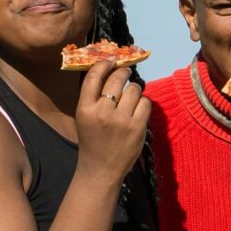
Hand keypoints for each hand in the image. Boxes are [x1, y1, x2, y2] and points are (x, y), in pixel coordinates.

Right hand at [72, 58, 152, 183]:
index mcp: (85, 109)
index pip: (94, 77)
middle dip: (123, 72)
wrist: (100, 169)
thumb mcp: (84, 117)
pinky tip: (137, 109)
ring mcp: (121, 120)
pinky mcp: (137, 128)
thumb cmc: (92, 140)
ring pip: (134, 89)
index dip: (104, 64)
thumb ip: (93, 97)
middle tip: (125, 72)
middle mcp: (102, 112)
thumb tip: (110, 70)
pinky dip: (143, 103)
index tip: (110, 60)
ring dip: (134, 89)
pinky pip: (145, 103)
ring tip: (131, 96)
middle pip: (117, 79)